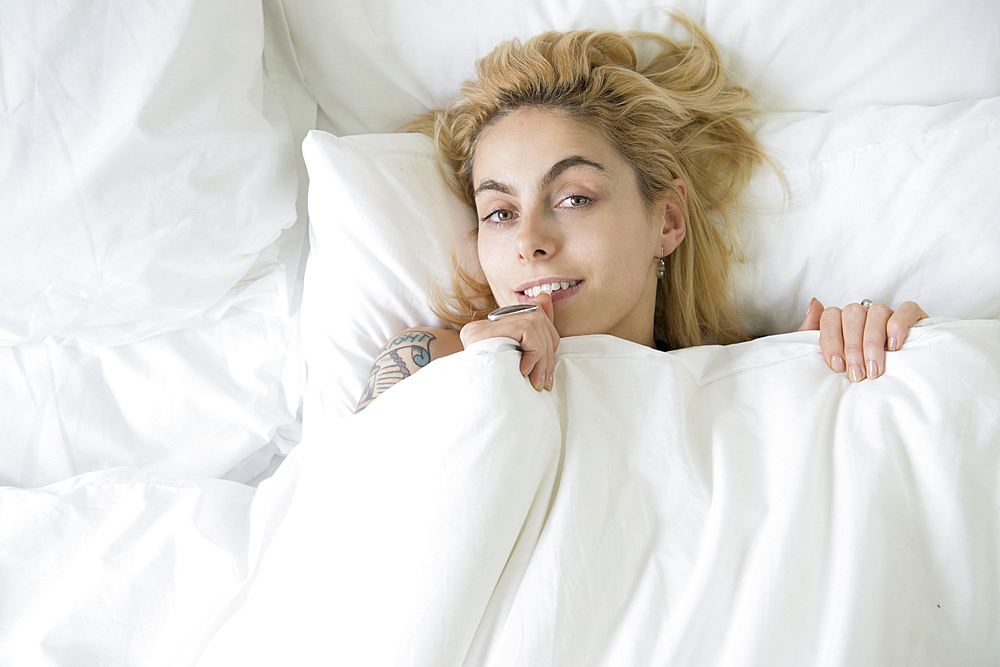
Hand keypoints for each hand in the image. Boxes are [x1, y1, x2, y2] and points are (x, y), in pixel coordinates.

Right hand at [460, 292, 558, 390]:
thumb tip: (546, 296)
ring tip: (537, 381)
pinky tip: (524, 371)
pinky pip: (526, 331)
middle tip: (546, 381)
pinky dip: (534, 353)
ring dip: (543, 357)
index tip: (548, 372)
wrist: (471, 396)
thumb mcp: (520, 361)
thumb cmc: (496, 385)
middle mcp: (490, 321)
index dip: (550, 341)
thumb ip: (536, 334)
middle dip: (549, 352)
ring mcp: (485, 325)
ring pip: (534, 324)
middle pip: (537, 318)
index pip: (535, 317)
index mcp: (499, 326)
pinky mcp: (485, 331)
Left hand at [798, 298, 928, 380]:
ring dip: (873, 342)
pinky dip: (898, 326)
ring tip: (874, 369)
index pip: (830, 316)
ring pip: (877, 312)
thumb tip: (814, 303)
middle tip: (857, 374)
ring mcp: (888, 312)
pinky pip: (906, 309)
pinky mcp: (913, 315)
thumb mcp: (830, 356)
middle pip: (852, 315)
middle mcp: (864, 313)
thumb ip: (812, 331)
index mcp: (841, 320)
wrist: (897, 381)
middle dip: (853, 348)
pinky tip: (894, 347)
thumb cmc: (856, 369)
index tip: (837, 366)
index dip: (831, 340)